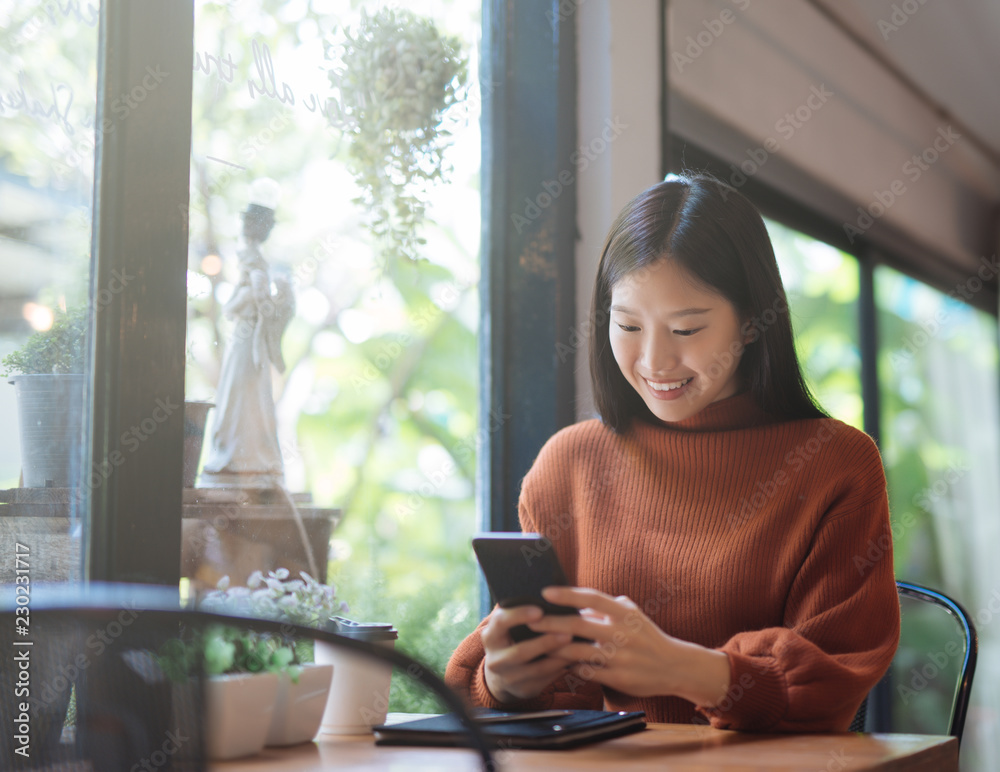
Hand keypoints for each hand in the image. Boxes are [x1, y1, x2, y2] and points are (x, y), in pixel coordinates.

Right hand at [481, 604, 573, 702]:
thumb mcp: (508, 628)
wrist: (501, 674)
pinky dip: (561, 668)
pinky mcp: (523, 690)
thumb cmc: (512, 639)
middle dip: (546, 642)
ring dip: (558, 657)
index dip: (519, 615)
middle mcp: (496, 659)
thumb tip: (552, 593)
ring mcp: (509, 677)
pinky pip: (545, 680)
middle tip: (567, 631)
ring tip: (576, 645)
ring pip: (537, 669)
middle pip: (521, 651)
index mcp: (491, 636)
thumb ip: (522, 613)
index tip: (539, 610)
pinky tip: (574, 658)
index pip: (501, 622)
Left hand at [527, 587, 730, 705]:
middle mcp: (623, 633)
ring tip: (538, 645)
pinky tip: (558, 664)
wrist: (675, 666)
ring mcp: (621, 657)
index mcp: (625, 613)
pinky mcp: (619, 678)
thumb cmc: (648, 637)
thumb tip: (578, 601)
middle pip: (579, 626)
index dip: (568, 595)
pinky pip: (587, 671)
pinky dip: (572, 667)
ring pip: (579, 651)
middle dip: (552, 623)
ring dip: (556, 648)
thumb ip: (608, 606)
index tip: (546, 592)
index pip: (592, 598)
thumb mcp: (633, 615)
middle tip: (531, 620)